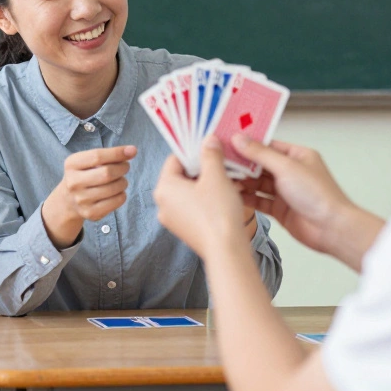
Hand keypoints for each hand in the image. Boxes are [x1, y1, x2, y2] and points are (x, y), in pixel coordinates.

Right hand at [41, 146, 136, 247]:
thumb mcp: (87, 161)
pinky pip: (116, 201)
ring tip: (120, 180)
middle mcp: (73, 182)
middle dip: (122, 168)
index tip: (132, 151)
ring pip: (114, 188)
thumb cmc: (84, 175)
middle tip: (125, 167)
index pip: (97, 156)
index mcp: (71, 165)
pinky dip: (122, 194)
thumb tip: (131, 151)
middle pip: (107, 173)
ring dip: (123, 182)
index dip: (117, 153)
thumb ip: (108, 155)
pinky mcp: (91, 213)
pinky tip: (117, 192)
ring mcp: (81, 200)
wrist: (68, 201)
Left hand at [154, 137, 248, 259]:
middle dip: (203, 168)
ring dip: (207, 183)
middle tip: (222, 164)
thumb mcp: (216, 176)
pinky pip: (193, 207)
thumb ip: (210, 155)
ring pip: (189, 192)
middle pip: (181, 176)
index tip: (210, 148)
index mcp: (164, 188)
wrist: (226, 250)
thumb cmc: (218, 211)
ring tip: (228, 179)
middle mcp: (162, 204)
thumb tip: (207, 140)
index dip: (194, 151)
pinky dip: (207, 199)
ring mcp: (173, 219)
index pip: (174, 159)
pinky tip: (225, 196)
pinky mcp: (185, 230)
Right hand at [228, 135, 357, 257]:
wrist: (331, 229)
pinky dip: (247, 198)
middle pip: (260, 164)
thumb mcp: (286, 167)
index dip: (247, 143)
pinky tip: (232, 195)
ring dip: (242, 181)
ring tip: (222, 178)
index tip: (226, 141)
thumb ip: (260, 153)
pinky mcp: (280, 209)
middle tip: (219, 161)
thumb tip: (239, 138)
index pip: (267, 145)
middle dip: (241, 164)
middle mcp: (291, 172)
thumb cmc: (318, 194)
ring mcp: (285, 191)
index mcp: (297, 155)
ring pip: (257, 183)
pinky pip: (259, 200)